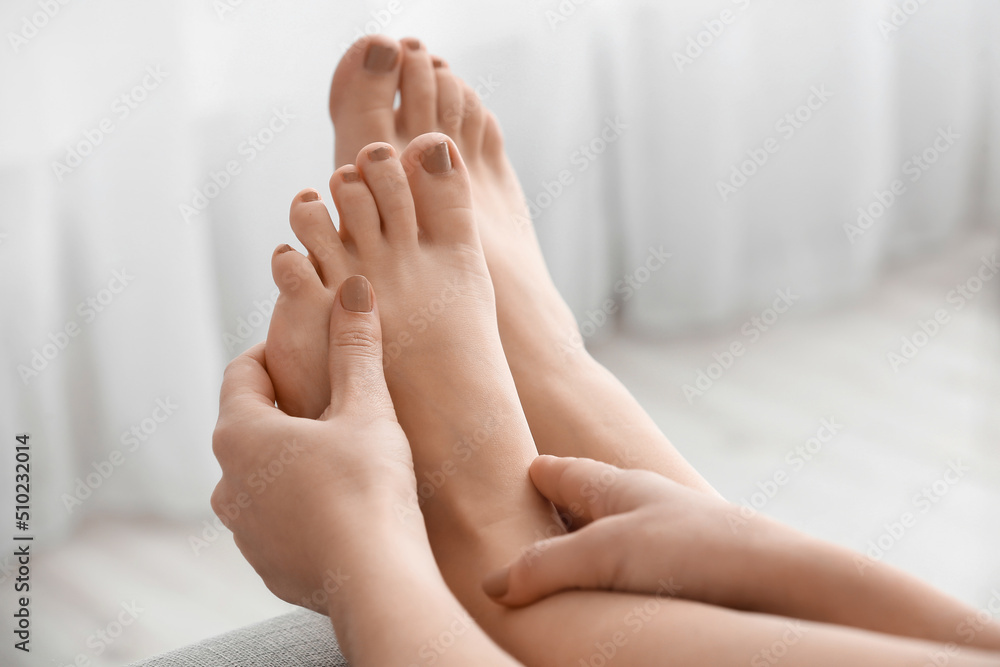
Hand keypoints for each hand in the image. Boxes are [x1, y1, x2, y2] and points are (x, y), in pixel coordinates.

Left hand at [211, 275, 417, 610]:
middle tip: (333, 393)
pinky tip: (343, 500)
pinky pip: (278, 518)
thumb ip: (355, 348)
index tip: (309, 342)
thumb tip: (352, 289)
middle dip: (288, 405)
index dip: (276, 350)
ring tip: (341, 450)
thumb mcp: (367, 409)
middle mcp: (227, 483)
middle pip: (250, 424)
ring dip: (293, 456)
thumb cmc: (368, 487)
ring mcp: (244, 529)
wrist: (376, 581)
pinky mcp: (267, 564)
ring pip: (262, 475)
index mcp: (240, 434)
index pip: (243, 373)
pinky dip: (302, 501)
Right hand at [481, 455, 787, 608]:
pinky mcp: (686, 569)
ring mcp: (665, 536)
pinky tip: (613, 593)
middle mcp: (640, 504)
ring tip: (563, 564)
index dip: (534, 474)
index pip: (560, 471)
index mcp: (614, 486)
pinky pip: (637, 566)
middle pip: (586, 500)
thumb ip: (543, 566)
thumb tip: (492, 585)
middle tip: (527, 519)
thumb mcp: (602, 554)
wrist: (779, 579)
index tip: (512, 474)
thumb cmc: (691, 550)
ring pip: (614, 533)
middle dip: (557, 509)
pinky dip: (615, 574)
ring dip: (587, 545)